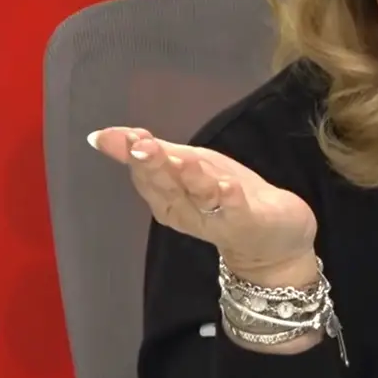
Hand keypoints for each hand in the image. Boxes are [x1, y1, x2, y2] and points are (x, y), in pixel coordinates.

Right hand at [89, 127, 317, 281]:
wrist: (274, 242)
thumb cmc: (225, 198)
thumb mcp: (189, 167)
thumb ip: (155, 152)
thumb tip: (104, 135)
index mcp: (169, 197)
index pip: (145, 174)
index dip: (132, 154)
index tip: (119, 136)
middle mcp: (188, 211)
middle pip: (168, 186)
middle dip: (154, 164)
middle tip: (140, 144)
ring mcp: (218, 218)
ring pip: (200, 197)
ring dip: (191, 178)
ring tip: (184, 160)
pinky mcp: (247, 222)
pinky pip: (236, 212)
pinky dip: (231, 199)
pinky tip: (227, 186)